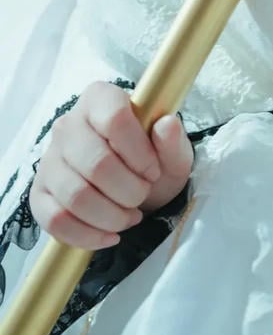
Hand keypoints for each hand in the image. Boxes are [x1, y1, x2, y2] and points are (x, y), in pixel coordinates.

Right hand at [28, 82, 193, 250]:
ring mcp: (49, 160)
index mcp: (100, 98)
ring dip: (111, 216)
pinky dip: (87, 235)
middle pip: (96, 163)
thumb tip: (166, 125)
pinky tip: (109, 235)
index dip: (139, 152)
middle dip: (128, 190)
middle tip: (142, 196)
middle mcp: (68, 124)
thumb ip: (172, 139)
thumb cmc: (151, 160)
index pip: (115, 119)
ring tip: (129, 216)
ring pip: (75, 196)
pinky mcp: (39, 193)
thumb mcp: (172, 150)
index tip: (152, 171)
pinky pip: (55, 220)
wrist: (130, 185)